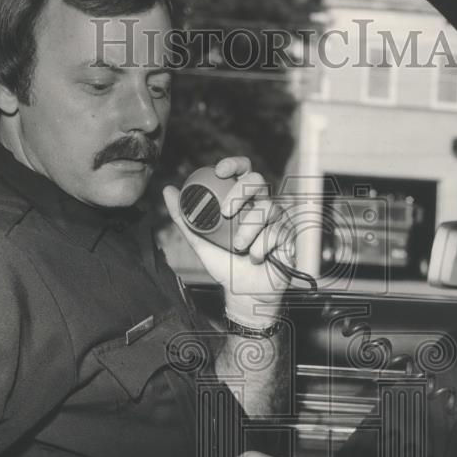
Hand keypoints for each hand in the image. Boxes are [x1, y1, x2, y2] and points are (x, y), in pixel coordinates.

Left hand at [163, 157, 293, 326]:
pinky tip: (256, 259)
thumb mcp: (199, 240)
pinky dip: (260, 248)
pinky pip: (276, 232)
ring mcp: (277, 219)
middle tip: (225, 212)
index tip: (219, 172)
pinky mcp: (288, 235)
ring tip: (238, 248)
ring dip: (248, 230)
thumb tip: (168, 190)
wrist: (243, 292)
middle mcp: (262, 205)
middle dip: (240, 192)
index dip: (234, 164)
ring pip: (267, 208)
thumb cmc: (225, 265)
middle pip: (258, 180)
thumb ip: (184, 217)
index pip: (243, 171)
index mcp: (243, 201)